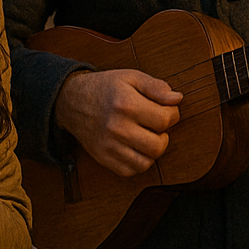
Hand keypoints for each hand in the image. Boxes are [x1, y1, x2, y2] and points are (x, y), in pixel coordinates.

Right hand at [55, 69, 181, 177]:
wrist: (72, 101)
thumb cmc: (105, 87)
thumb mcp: (131, 77)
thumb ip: (157, 87)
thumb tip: (177, 99)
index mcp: (126, 105)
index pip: (165, 120)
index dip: (173, 114)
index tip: (167, 110)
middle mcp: (116, 128)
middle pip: (158, 145)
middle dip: (164, 135)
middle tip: (157, 125)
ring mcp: (108, 146)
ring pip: (146, 162)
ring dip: (153, 150)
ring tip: (147, 136)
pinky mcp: (103, 158)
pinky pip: (130, 171)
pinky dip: (138, 162)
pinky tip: (136, 147)